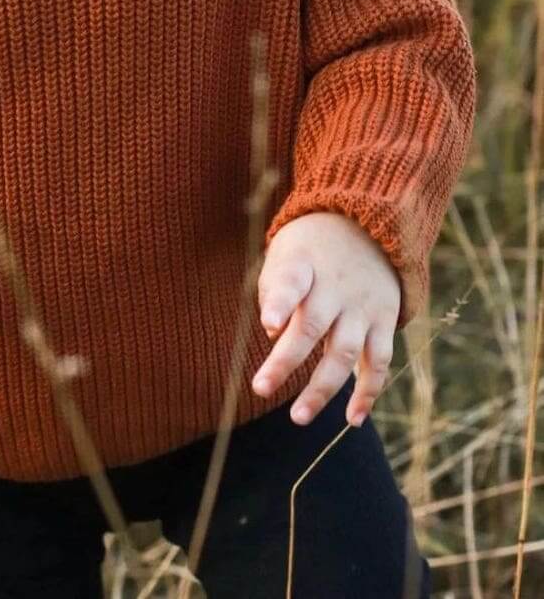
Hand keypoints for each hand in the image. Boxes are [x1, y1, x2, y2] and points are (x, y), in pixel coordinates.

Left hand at [251, 211, 400, 427]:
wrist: (367, 225)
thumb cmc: (310, 248)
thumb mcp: (286, 253)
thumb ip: (275, 290)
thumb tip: (274, 333)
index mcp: (304, 264)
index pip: (291, 282)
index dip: (279, 303)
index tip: (268, 324)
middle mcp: (336, 287)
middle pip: (311, 327)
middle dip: (286, 361)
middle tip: (260, 389)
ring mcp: (362, 306)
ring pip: (344, 353)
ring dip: (322, 388)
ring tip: (298, 417)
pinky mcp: (385, 321)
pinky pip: (378, 361)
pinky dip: (368, 392)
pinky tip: (352, 419)